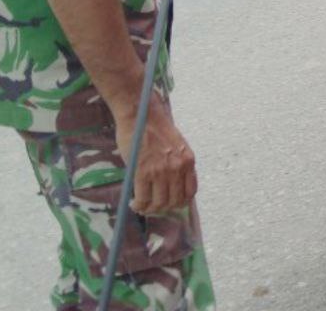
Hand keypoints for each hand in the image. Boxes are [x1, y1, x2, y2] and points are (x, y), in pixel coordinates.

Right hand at [113, 95, 196, 214]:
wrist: (142, 115)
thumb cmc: (156, 129)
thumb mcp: (176, 147)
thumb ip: (176, 165)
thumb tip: (170, 187)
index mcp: (188, 161)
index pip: (190, 192)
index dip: (179, 202)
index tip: (169, 203)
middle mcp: (178, 167)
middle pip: (175, 201)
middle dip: (163, 208)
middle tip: (152, 207)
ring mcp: (161, 171)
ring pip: (159, 203)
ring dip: (149, 209)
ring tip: (141, 206)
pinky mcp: (143, 172)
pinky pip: (143, 198)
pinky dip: (138, 205)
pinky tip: (134, 203)